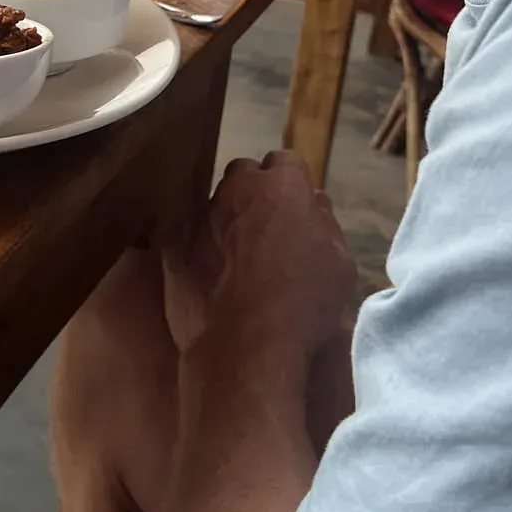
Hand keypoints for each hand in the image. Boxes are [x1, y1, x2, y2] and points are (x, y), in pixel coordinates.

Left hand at [163, 152, 356, 372]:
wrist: (245, 347)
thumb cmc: (304, 306)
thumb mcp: (339, 265)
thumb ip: (325, 224)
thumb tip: (313, 204)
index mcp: (282, 187)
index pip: (287, 164)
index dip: (291, 187)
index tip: (294, 211)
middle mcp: (237, 189)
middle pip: (245, 175)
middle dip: (255, 193)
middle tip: (265, 231)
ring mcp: (200, 214)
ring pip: (215, 204)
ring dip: (226, 220)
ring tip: (236, 259)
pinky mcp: (173, 243)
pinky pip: (188, 234)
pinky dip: (199, 247)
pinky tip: (209, 276)